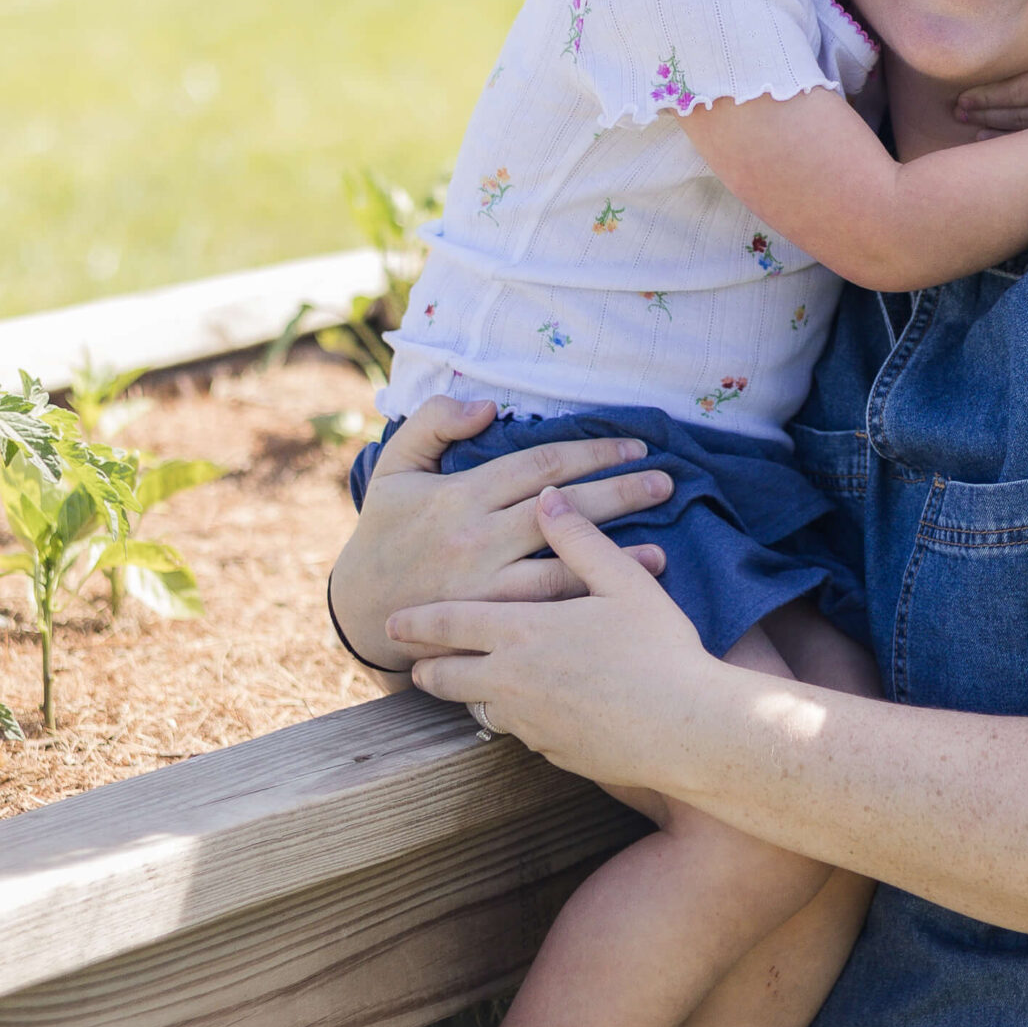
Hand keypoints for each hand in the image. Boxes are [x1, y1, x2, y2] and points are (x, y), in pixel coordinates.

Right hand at [327, 395, 673, 673]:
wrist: (360, 610)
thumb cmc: (385, 533)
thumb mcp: (395, 467)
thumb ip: (433, 423)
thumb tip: (486, 405)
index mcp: (461, 494)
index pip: (541, 464)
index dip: (592, 451)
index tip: (634, 446)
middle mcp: (477, 537)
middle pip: (563, 509)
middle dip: (620, 492)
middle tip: (667, 481)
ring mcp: (484, 584)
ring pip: (560, 565)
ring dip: (614, 556)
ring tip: (663, 548)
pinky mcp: (488, 621)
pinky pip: (545, 610)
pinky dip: (586, 600)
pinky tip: (622, 596)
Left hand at [390, 486, 724, 789]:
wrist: (685, 729)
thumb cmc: (659, 649)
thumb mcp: (624, 581)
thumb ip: (579, 538)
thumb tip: (548, 496)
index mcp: (522, 630)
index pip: (450, 623)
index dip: (418, 622)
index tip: (392, 623)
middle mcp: (511, 680)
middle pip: (447, 676)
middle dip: (426, 668)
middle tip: (413, 664)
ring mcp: (528, 723)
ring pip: (477, 708)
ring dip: (467, 695)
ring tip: (468, 685)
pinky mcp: (550, 752)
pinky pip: (517, 732)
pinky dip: (513, 718)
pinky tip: (531, 709)